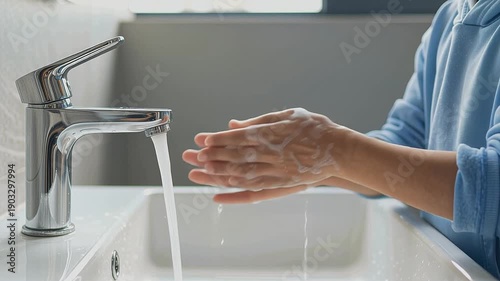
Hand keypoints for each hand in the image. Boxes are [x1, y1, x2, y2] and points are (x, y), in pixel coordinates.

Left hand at [183, 108, 345, 202]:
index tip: (202, 140)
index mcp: (273, 133)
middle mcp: (273, 153)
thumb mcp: (287, 116)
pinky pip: (253, 191)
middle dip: (211, 157)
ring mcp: (276, 171)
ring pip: (241, 175)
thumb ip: (259, 121)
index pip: (239, 137)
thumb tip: (233, 124)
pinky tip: (219, 193)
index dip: (218, 139)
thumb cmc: (314, 129)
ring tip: (199, 174)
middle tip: (192, 157)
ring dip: (218, 175)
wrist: (339, 151)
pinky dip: (235, 193)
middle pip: (236, 156)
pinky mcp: (281, 185)